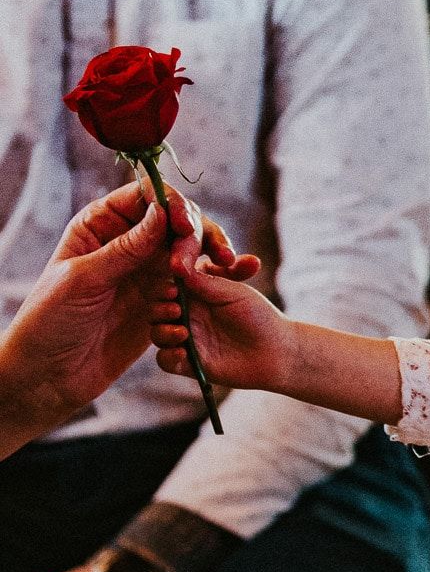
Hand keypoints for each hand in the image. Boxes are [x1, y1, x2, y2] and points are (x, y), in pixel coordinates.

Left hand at [0, 183, 255, 454]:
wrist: (51, 375)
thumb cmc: (51, 322)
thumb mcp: (84, 279)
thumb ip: (126, 248)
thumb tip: (162, 213)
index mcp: (100, 225)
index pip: (144, 196)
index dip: (171, 203)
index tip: (185, 225)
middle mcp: (126, 241)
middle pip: (174, 219)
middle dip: (195, 232)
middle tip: (204, 258)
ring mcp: (145, 270)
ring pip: (189, 246)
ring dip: (211, 251)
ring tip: (229, 265)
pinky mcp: (161, 298)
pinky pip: (194, 279)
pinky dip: (216, 275)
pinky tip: (235, 274)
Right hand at [151, 226, 287, 391]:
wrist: (277, 351)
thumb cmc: (259, 316)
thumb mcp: (233, 293)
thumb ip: (205, 282)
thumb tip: (179, 268)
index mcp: (196, 295)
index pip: (167, 288)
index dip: (164, 289)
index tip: (173, 290)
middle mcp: (188, 316)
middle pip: (156, 311)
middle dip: (159, 309)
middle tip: (176, 310)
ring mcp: (188, 340)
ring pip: (157, 335)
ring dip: (163, 332)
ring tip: (184, 333)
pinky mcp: (190, 364)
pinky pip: (165, 361)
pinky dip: (169, 357)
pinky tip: (183, 353)